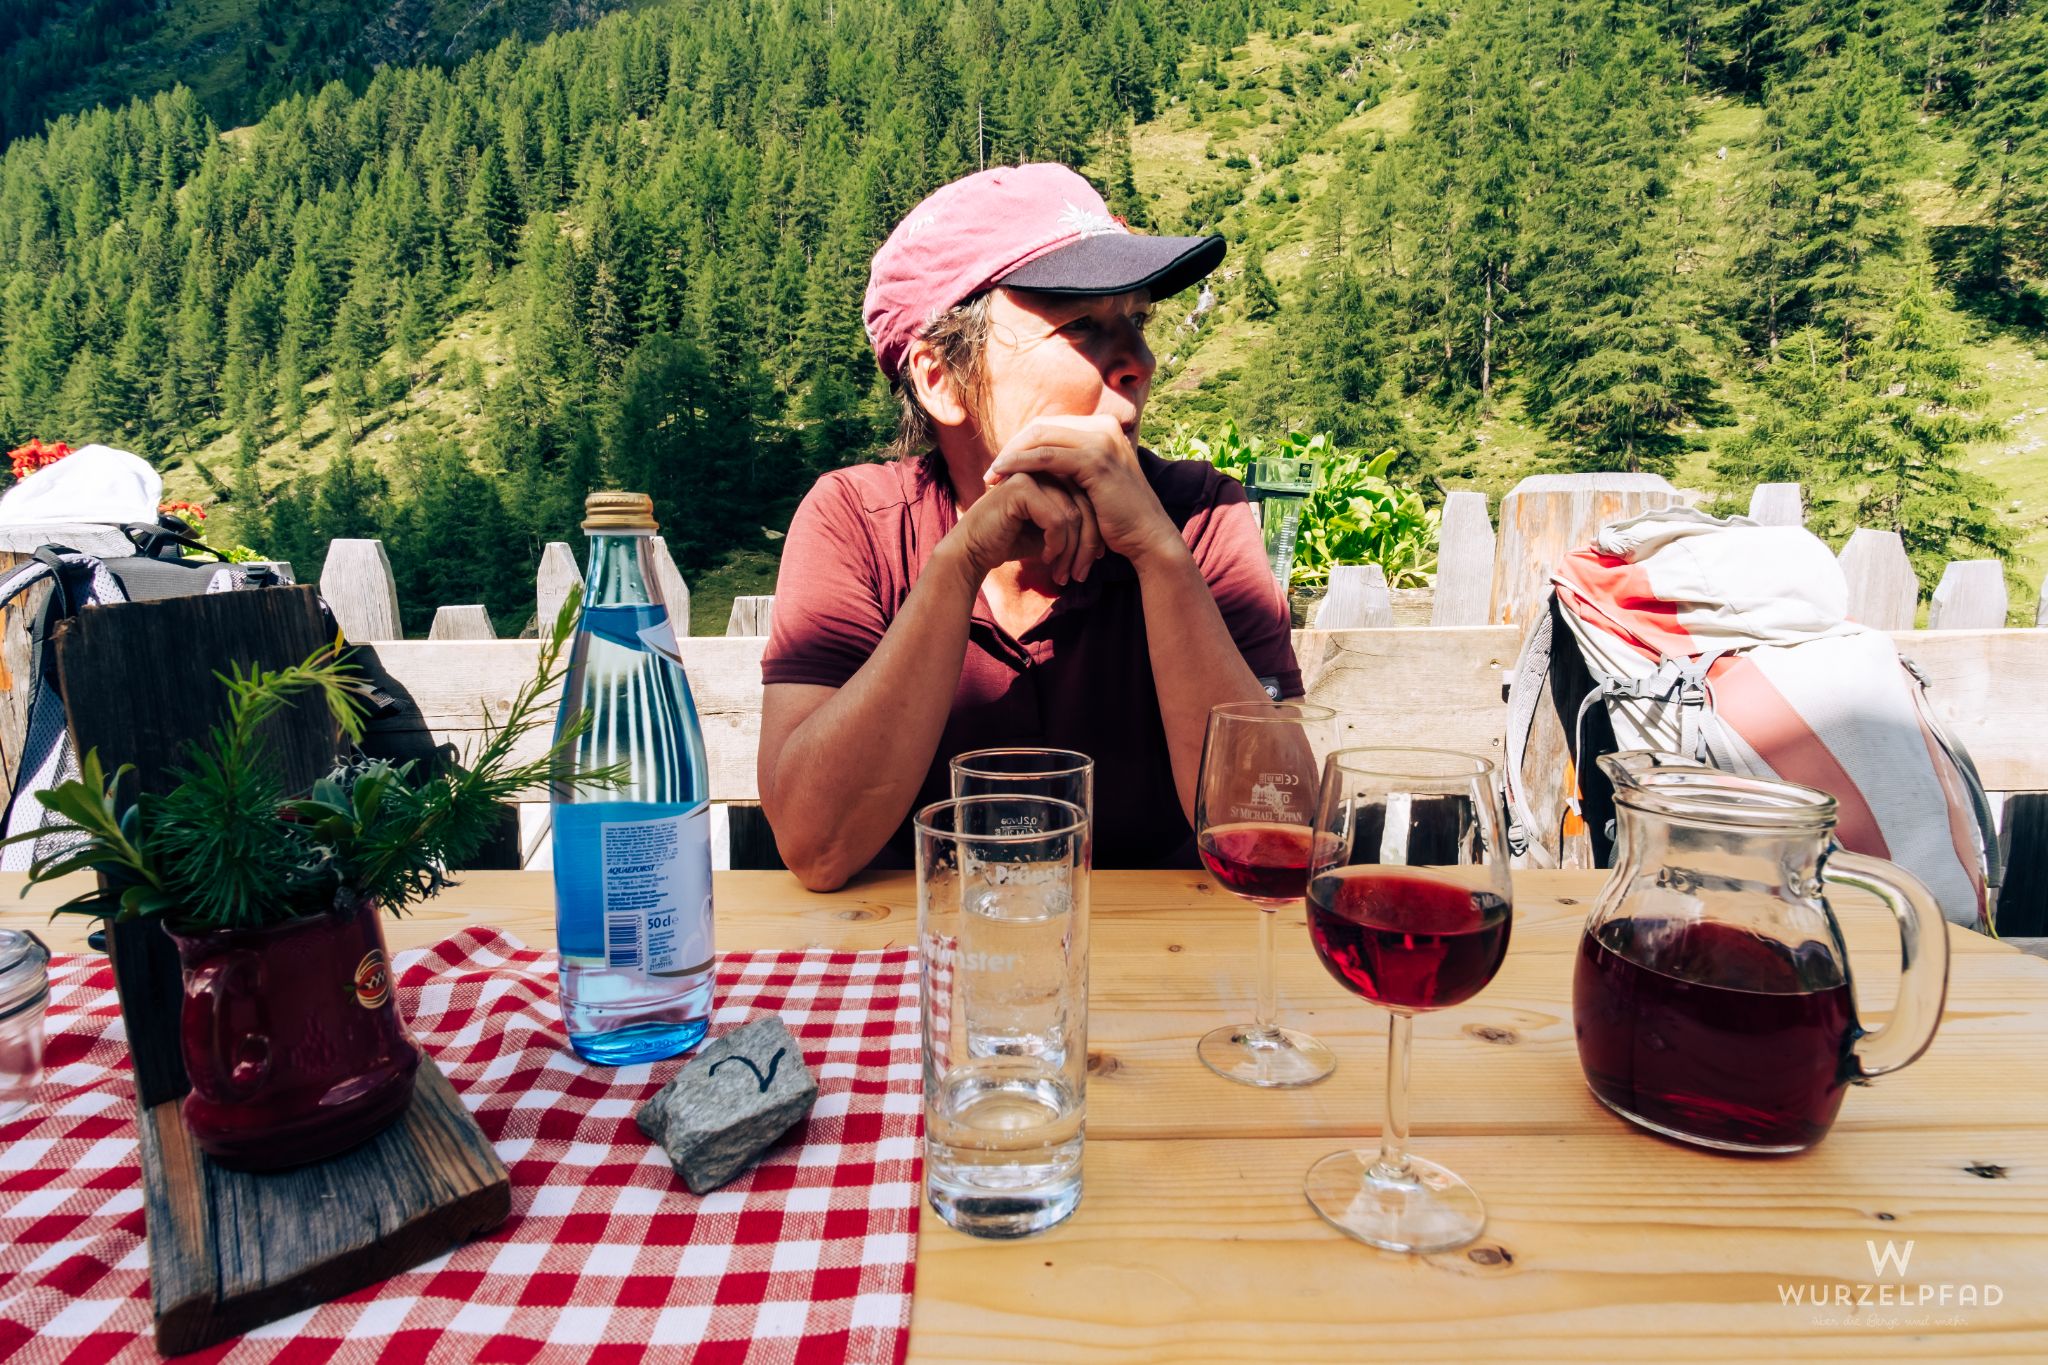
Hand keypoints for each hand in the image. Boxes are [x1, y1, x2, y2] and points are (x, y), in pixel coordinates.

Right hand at [948, 469, 1103, 585]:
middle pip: (1084, 504)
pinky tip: (1045, 557)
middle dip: (1087, 544)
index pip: (1088, 498)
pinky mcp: (1021, 487)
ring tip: (1063, 572)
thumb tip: (1102, 534)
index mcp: (1051, 473)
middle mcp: (1043, 469)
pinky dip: (1056, 544)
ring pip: (1073, 514)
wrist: (972, 551)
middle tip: (1082, 573)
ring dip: (1071, 550)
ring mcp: (1031, 474)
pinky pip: (1056, 519)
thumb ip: (1070, 524)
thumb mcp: (1048, 532)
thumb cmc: (1009, 542)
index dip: (1095, 531)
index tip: (1096, 559)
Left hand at [982, 416, 1182, 567]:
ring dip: (1011, 455)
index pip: (1051, 426)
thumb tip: (1040, 461)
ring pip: (1040, 437)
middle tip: (991, 470)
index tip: (1003, 465)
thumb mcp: (1093, 484)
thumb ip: (1073, 467)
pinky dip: (1020, 464)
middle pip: (1042, 427)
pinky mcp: (1095, 460)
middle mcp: (1103, 426)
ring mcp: (1101, 440)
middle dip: (1013, 447)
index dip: (1023, 443)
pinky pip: (1046, 457)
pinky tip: (1002, 477)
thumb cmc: (1119, 518)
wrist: (1147, 537)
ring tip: (991, 476)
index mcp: (1103, 428)